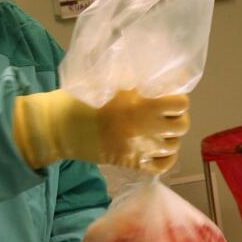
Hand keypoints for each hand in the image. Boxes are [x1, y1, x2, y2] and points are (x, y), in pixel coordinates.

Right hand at [13, 89, 189, 173]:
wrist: (59, 127)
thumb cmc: (82, 99)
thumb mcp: (111, 81)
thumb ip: (137, 80)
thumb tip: (160, 76)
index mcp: (140, 107)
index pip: (180, 104)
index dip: (178, 97)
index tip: (169, 94)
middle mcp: (145, 131)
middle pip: (182, 125)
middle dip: (177, 116)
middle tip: (165, 111)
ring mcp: (140, 151)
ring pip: (174, 145)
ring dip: (171, 135)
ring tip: (161, 127)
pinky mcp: (132, 165)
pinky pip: (162, 166)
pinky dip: (167, 157)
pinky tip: (161, 147)